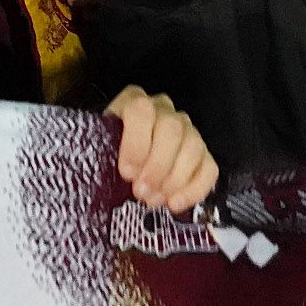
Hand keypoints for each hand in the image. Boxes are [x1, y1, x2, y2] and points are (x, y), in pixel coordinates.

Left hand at [106, 87, 217, 212]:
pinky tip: (175, 204)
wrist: (120, 162)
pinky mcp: (202, 153)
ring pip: (192, 147)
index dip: (136, 143)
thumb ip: (101, 156)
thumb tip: (106, 177)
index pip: (141, 110)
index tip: (127, 172)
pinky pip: (208, 168)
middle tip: (141, 192)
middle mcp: (163, 110)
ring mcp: (186, 129)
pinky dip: (194, 189)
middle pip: (172, 129)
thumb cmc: (106, 155)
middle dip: (157, 165)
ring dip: (173, 179)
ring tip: (153, 200)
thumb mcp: (97, 150)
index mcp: (134, 101)